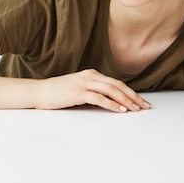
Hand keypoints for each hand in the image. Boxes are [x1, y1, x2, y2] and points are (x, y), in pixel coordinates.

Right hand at [34, 69, 150, 112]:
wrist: (39, 92)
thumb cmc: (57, 93)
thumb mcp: (78, 88)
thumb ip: (92, 91)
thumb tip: (110, 101)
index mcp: (91, 74)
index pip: (116, 82)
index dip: (130, 92)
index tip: (141, 101)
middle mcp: (90, 76)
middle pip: (117, 85)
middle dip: (133, 96)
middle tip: (144, 106)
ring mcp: (84, 83)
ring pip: (111, 90)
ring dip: (126, 100)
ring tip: (136, 109)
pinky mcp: (78, 92)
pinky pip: (99, 98)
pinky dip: (112, 104)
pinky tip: (120, 110)